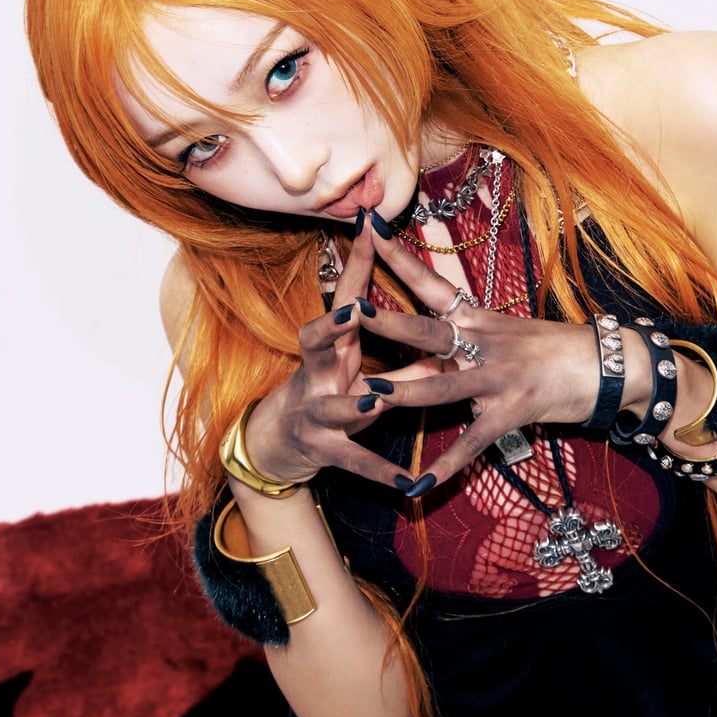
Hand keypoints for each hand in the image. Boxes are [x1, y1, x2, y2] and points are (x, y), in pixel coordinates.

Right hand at [240, 222, 409, 490]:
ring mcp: (315, 413)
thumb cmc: (328, 389)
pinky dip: (381, 474)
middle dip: (331, 327)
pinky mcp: (322, 450)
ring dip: (353, 405)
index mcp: (330, 347)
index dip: (355, 265)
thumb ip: (394, 338)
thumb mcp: (353, 361)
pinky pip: (355, 463)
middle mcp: (316, 375)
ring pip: (333, 408)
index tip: (369, 232)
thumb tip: (437, 313)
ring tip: (371, 402)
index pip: (343, 298)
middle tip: (352, 312)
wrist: (278, 443)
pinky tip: (409, 485)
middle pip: (316, 343)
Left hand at [360, 224, 623, 490]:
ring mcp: (497, 380)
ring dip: (404, 393)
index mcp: (480, 319)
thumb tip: (435, 335)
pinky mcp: (510, 414)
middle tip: (350, 310)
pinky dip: (445, 467)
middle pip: (429, 331)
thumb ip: (469, 336)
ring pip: (443, 387)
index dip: (401, 259)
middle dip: (389, 323)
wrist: (606, 367)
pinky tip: (419, 486)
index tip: (371, 232)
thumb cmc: (557, 348)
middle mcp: (484, 344)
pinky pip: (472, 443)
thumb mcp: (509, 331)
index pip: (434, 284)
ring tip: (368, 395)